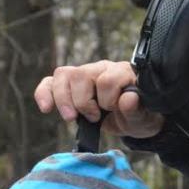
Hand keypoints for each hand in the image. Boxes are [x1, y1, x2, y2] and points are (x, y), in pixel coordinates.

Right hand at [34, 60, 164, 138]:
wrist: (134, 119)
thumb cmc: (140, 115)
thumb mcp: (144, 117)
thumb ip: (137, 109)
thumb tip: (128, 98)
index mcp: (122, 72)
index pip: (107, 79)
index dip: (108, 99)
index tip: (113, 111)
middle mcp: (101, 69)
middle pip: (80, 74)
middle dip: (83, 101)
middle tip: (94, 118)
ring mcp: (84, 75)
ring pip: (63, 75)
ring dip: (63, 99)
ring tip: (72, 118)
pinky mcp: (70, 86)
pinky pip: (50, 82)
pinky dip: (44, 94)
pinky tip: (46, 108)